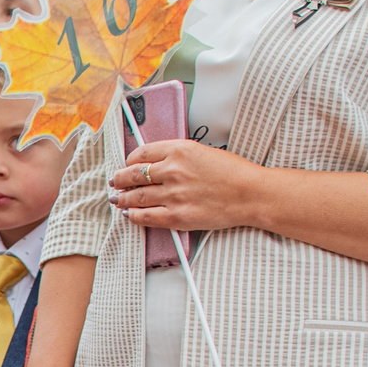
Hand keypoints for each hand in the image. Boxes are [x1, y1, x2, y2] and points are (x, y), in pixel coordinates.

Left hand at [109, 139, 268, 232]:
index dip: (130, 161)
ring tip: (118, 199)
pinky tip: (130, 214)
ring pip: (134, 197)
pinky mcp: (176, 216)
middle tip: (116, 182)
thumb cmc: (233, 173)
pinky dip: (133, 216)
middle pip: (132, 175)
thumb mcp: (203, 151)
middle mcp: (172, 170)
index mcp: (179, 149)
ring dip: (122, 199)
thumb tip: (156, 162)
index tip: (128, 164)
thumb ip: (178, 155)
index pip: (141, 153)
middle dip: (120, 179)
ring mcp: (172, 195)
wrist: (251, 193)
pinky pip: (145, 217)